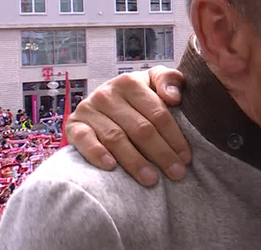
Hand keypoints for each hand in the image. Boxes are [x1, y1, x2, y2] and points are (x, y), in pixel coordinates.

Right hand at [65, 66, 189, 186]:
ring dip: (134, 161)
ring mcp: (88, 109)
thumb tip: (174, 98)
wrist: (103, 101)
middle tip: (176, 174)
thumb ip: (170, 80)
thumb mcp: (154, 82)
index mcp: (131, 82)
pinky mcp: (73, 124)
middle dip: (161, 153)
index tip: (186, 158)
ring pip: (116, 138)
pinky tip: (111, 167)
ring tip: (151, 179)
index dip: (174, 137)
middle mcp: (107, 93)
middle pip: (140, 128)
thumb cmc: (138, 96)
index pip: (158, 113)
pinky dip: (96, 153)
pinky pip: (84, 140)